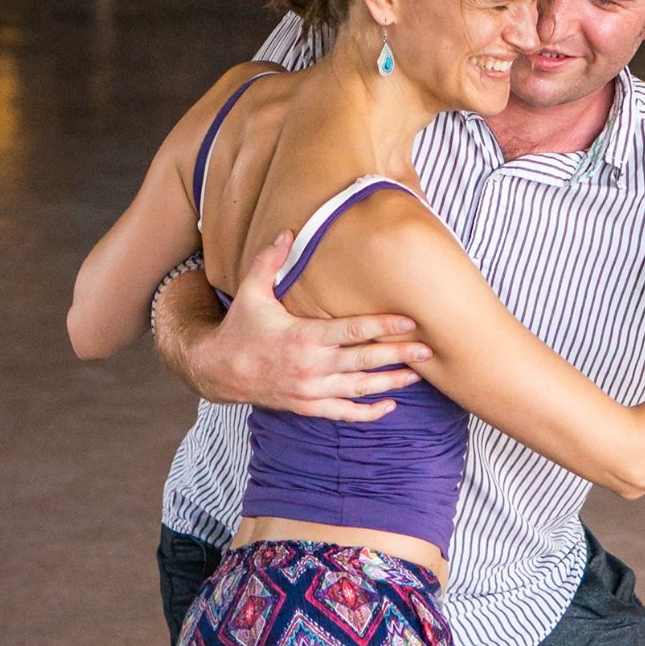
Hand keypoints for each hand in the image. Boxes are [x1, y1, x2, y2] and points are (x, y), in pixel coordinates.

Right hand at [187, 235, 433, 419]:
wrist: (217, 371)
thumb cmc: (239, 329)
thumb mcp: (251, 293)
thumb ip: (269, 262)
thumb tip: (286, 232)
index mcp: (302, 337)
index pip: (351, 331)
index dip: (382, 325)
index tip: (409, 321)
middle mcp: (310, 366)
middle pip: (363, 360)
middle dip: (397, 354)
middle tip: (428, 349)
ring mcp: (310, 390)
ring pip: (358, 388)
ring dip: (390, 382)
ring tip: (417, 375)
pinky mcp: (307, 406)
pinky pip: (342, 413)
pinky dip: (367, 412)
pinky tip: (390, 406)